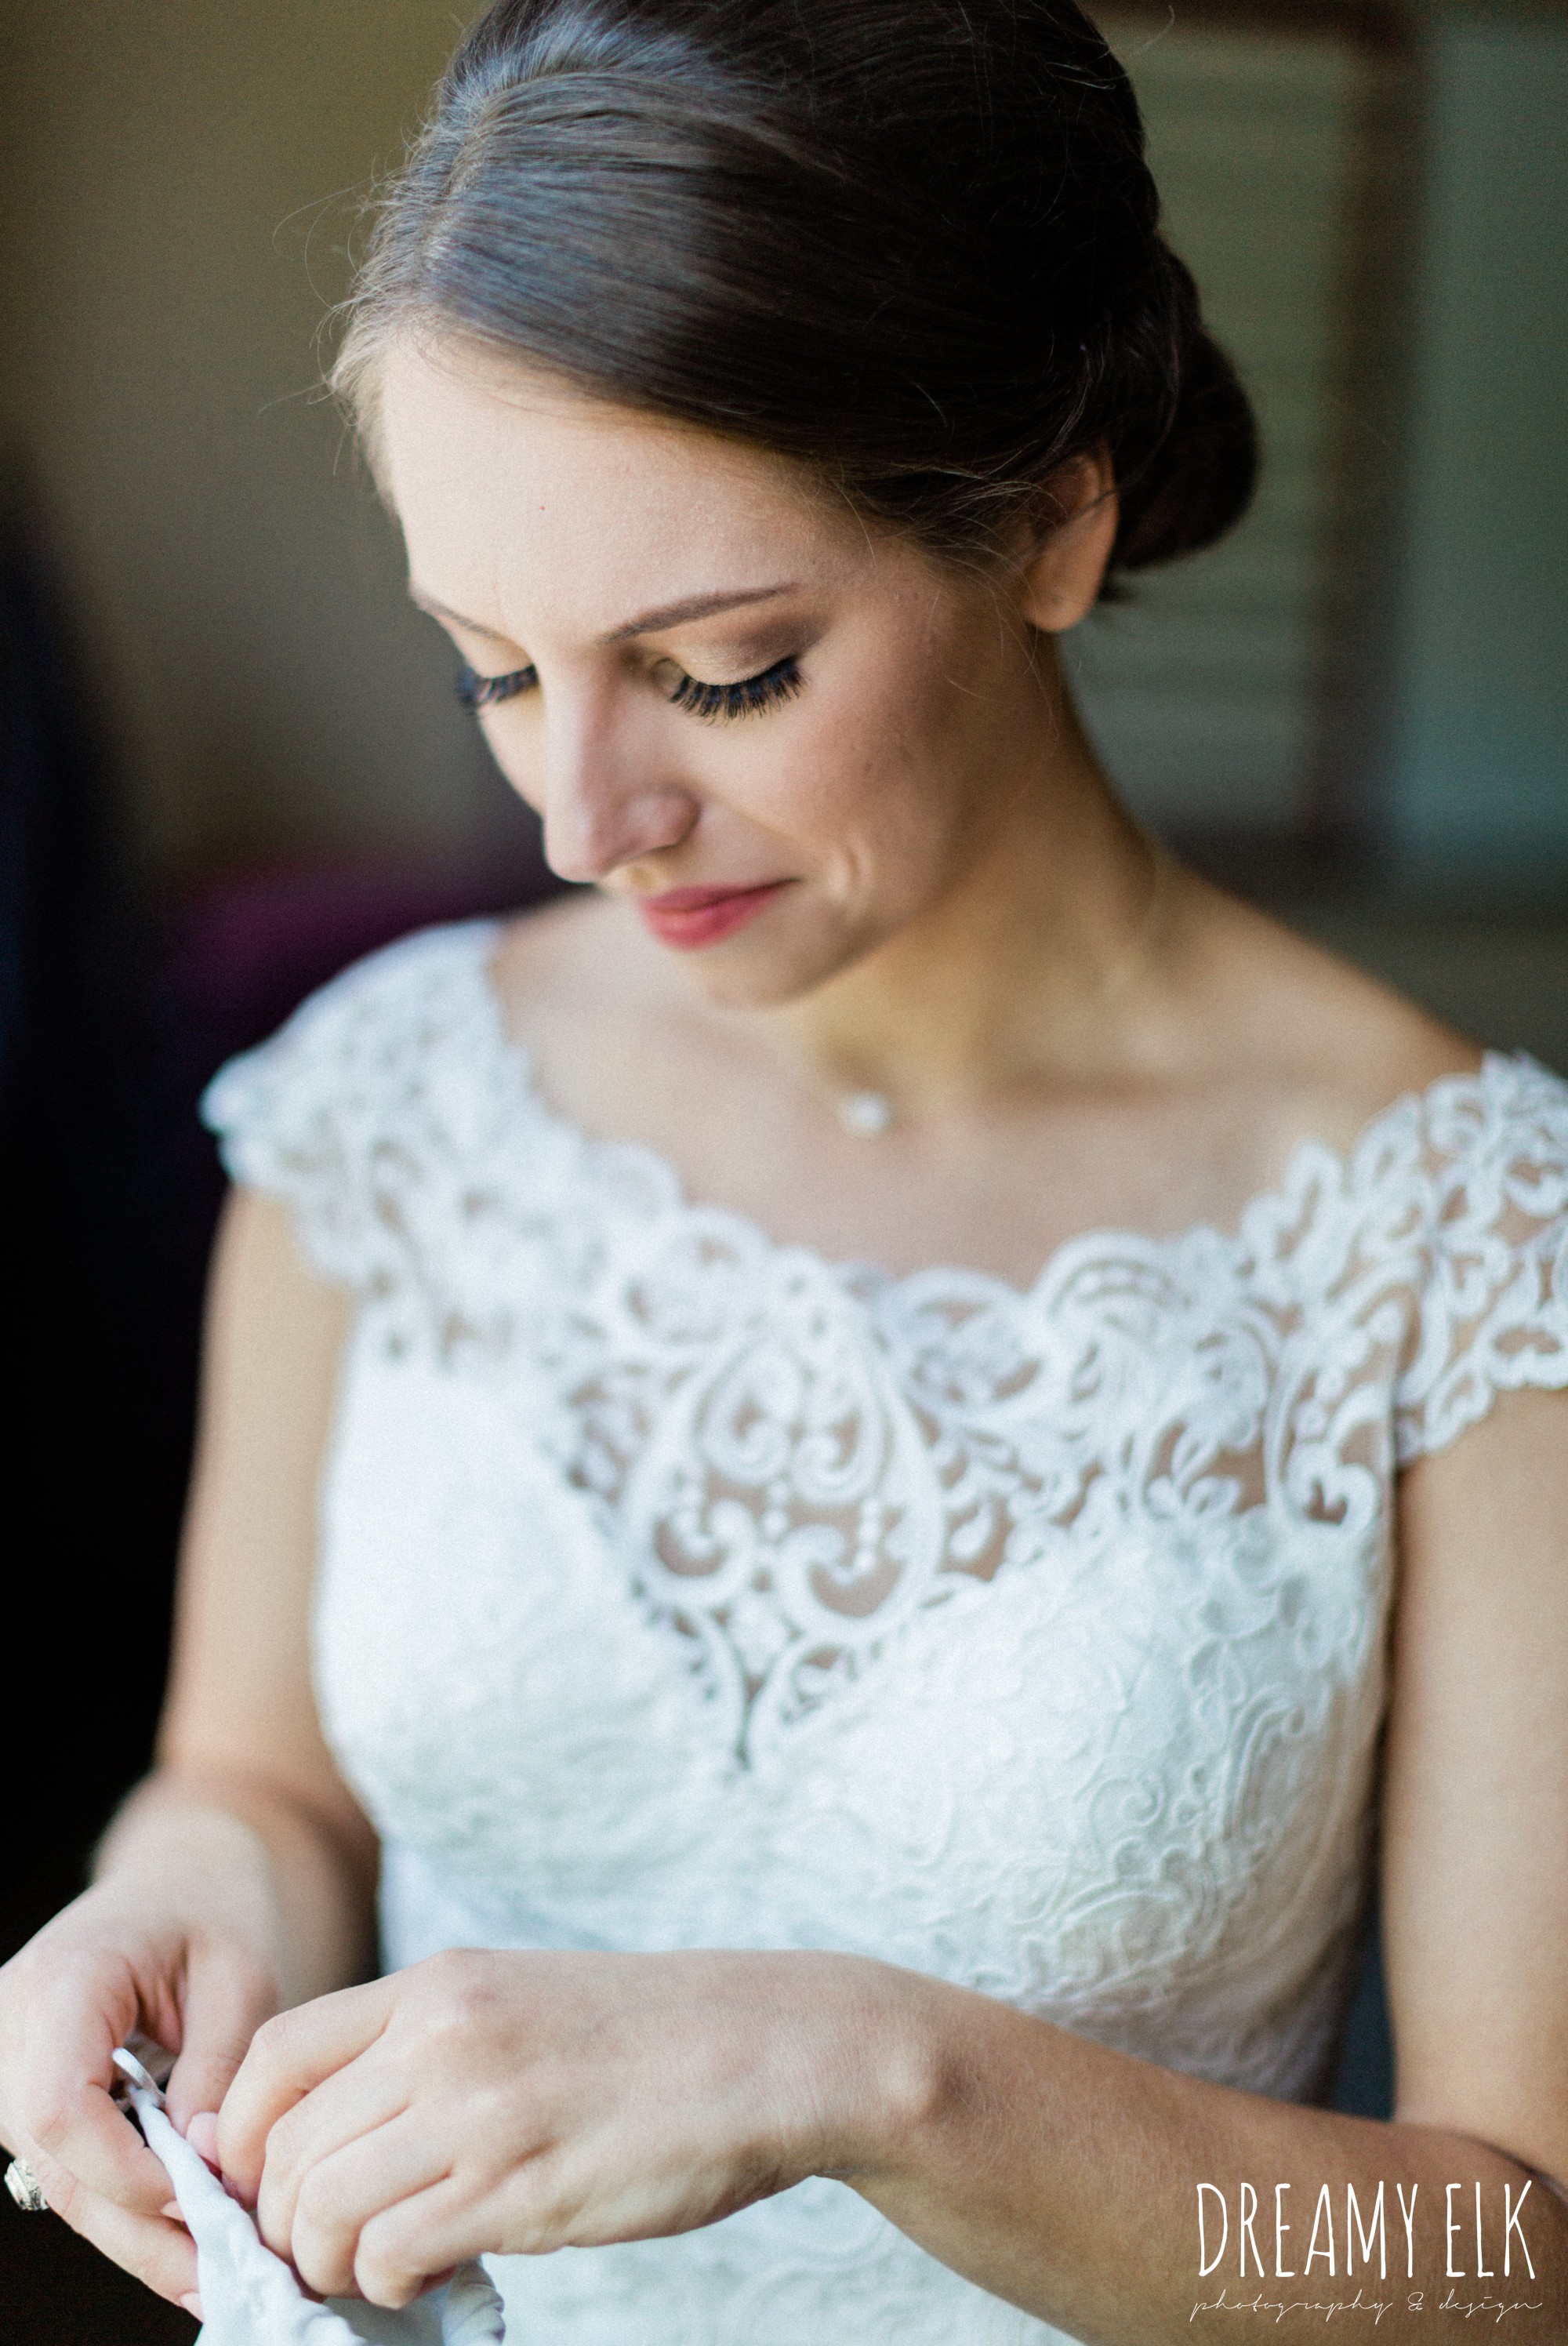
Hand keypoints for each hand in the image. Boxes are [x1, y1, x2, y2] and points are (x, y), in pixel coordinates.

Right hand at [0, 1873, 278, 2309]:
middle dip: (139, 2229)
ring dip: (134, 2232)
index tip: (207, 2202)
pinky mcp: (28, 2088)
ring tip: (210, 2273)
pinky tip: (184, 2235)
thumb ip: (220, 2068)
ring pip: (59, 2178)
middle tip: (219, 2277)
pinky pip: (69, 2163)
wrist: (183, 1873)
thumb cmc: (217, 1907)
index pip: (59, 2110)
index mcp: (61, 1980)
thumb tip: (209, 2169)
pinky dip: (126, 2202)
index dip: (127, 2174)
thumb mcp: (242, 1973)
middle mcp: (12, 2026)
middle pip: (56, 2161)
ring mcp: (10, 2061)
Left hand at [216, 1946, 910, 2308]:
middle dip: (280, 2219)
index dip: (237, 2136)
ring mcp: (481, 2109)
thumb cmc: (652, 2038)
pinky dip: (387, 2283)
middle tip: (320, 2252)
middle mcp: (444, 2036)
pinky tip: (428, 2275)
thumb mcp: (521, 1999)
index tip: (260, 2185)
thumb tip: (337, 2137)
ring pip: (320, 2208)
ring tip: (372, 2269)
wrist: (772, 2048)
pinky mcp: (521, 2186)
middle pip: (283, 2145)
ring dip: (325, 2262)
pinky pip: (391, 2253)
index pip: (274, 2057)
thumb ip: (428, 2047)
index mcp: (440, 1984)